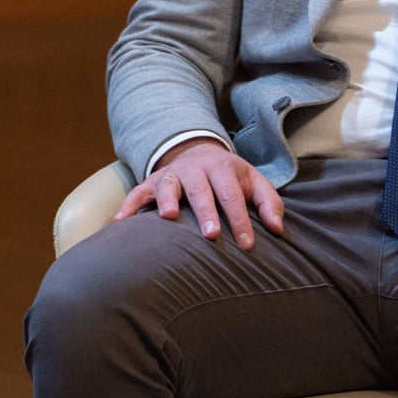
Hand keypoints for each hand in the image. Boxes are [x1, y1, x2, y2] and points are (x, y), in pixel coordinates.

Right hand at [113, 136, 285, 248]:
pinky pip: (137, 193)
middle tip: (211, 235)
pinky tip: (119, 224)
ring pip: (168, 185)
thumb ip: (269, 203)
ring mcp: (171, 174)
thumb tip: (278, 229)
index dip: (240, 220)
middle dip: (206, 211)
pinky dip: (128, 206)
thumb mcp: (253, 182)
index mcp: (222, 168)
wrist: (198, 152)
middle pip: (201, 190)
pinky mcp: (151, 182)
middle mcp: (195, 169)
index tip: (247, 245)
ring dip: (167, 199)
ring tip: (168, 216)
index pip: (233, 195)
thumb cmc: (230, 177)